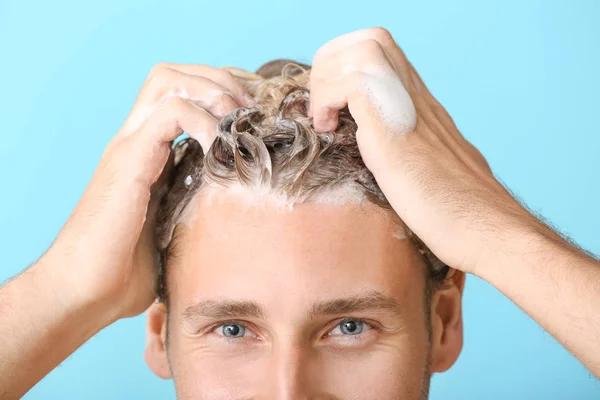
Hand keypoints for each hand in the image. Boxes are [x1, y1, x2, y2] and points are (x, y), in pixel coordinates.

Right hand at [45, 63, 254, 318]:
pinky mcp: (128, 162)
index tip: (251, 119)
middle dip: (219, 82)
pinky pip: (169, 115)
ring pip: (167, 81)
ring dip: (212, 92)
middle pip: (172, 75)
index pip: (179, 93)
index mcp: (147, 152)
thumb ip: (196, 207)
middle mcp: (136, 140)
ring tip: (236, 124)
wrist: (84, 293)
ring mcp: (129, 147)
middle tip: (248, 113)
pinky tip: (219, 149)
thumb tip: (235, 213)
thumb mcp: (175, 229)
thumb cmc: (127, 271)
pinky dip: (202, 122)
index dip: (219, 94)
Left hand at [309, 28, 536, 273]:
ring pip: (361, 51)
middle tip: (324, 106)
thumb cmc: (461, 214)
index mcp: (421, 108)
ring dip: (328, 80)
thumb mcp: (433, 173)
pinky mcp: (394, 132)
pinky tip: (330, 131)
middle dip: (333, 62)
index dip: (347, 65)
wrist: (488, 231)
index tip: (333, 104)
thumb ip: (413, 156)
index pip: (384, 56)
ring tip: (326, 121)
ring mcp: (408, 111)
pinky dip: (328, 100)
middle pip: (373, 40)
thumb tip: (395, 166)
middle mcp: (417, 100)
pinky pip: (351, 85)